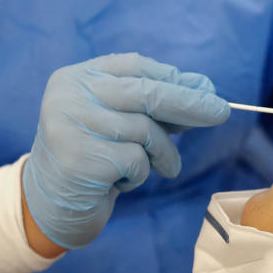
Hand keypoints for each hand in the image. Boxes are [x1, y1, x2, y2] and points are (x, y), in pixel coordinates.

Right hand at [22, 53, 229, 250]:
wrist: (50, 207)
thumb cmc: (94, 159)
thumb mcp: (120, 125)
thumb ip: (153, 105)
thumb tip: (204, 87)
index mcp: (76, 78)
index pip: (133, 66)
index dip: (173, 76)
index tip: (206, 87)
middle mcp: (68, 95)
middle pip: (145, 92)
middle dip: (189, 103)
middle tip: (221, 112)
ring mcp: (70, 125)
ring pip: (145, 130)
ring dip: (162, 154)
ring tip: (160, 167)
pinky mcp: (79, 159)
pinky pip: (136, 161)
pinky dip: (140, 174)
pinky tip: (120, 182)